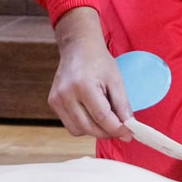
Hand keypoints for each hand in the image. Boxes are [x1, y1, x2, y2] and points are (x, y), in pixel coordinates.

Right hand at [47, 6, 131, 140]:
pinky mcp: (53, 102)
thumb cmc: (98, 61)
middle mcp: (66, 94)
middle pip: (88, 127)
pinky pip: (70, 124)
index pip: (101, 117)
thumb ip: (122, 106)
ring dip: (94, 131)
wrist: (78, 47)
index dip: (117, 128)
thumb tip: (129, 127)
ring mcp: (56, 99)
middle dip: (107, 132)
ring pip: (77, 130)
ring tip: (106, 121)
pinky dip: (83, 125)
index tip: (129, 134)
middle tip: (121, 130)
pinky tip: (92, 115)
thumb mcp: (115, 80)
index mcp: (83, 85)